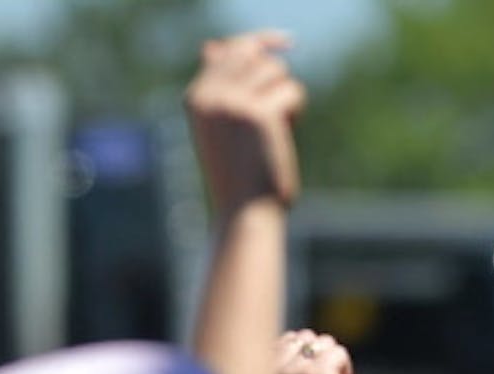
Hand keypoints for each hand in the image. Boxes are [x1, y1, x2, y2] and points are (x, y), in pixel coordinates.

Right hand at [185, 31, 305, 211]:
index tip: (286, 41)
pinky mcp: (260, 113)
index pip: (230, 51)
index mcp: (196, 98)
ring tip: (276, 131)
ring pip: (276, 71)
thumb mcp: (221, 127)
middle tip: (278, 112)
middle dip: (274, 80)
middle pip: (256, 57)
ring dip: (285, 98)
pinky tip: (286, 135)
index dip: (260, 42)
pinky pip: (292, 91)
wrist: (245, 212)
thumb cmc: (238, 175)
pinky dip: (296, 111)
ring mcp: (233, 102)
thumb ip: (219, 87)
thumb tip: (213, 46)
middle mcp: (210, 95)